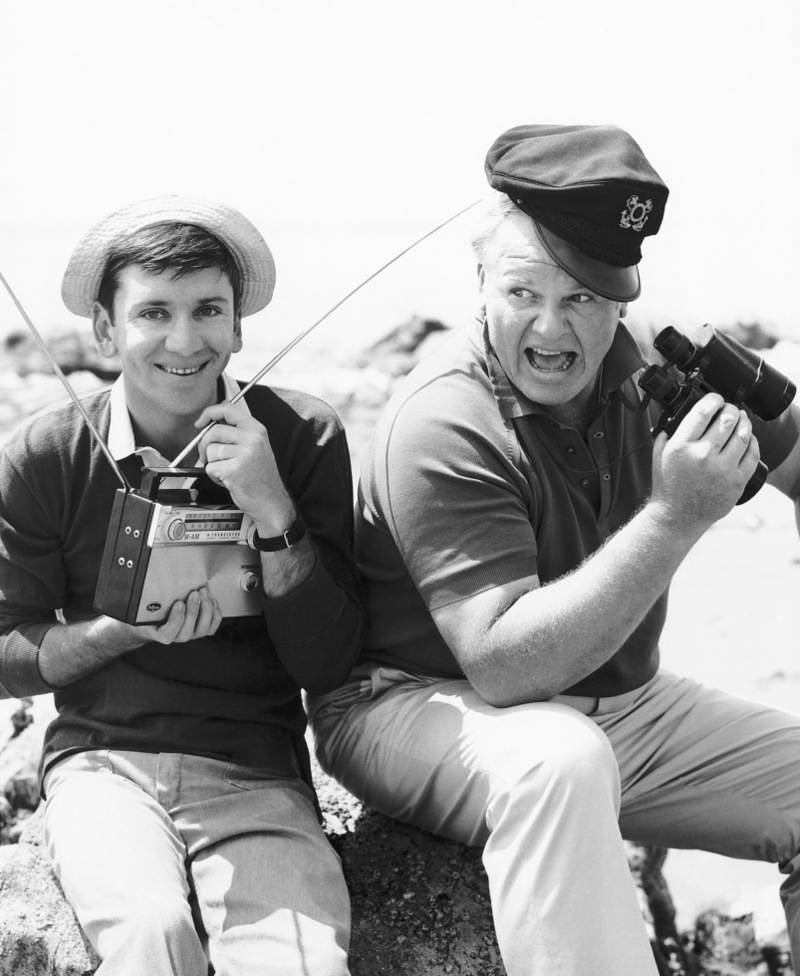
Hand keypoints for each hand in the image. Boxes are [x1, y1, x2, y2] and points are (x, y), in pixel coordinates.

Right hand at [119, 587, 222, 645]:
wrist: (154, 619)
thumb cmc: (150, 611)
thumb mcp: (145, 606)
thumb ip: (149, 599)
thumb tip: (154, 583)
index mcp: (160, 632)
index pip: (168, 634)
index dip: (176, 619)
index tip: (179, 603)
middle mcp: (176, 636)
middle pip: (187, 632)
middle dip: (193, 611)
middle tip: (195, 594)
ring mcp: (189, 634)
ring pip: (202, 630)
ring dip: (205, 611)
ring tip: (204, 594)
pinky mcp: (200, 629)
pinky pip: (211, 628)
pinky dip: (215, 615)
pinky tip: (212, 601)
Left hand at [194, 402, 295, 534]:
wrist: (270, 501)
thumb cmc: (261, 477)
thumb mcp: (256, 447)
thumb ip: (237, 432)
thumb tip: (210, 422)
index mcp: (257, 429)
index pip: (228, 410)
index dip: (209, 413)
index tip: (201, 422)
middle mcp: (252, 439)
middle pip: (214, 431)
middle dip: (204, 445)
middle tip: (209, 456)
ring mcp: (245, 454)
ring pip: (210, 451)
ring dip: (213, 463)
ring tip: (228, 471)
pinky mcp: (235, 470)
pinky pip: (210, 467)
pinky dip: (214, 476)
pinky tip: (228, 479)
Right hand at [649, 392, 760, 533]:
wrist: (676, 517)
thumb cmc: (667, 487)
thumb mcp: (658, 455)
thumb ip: (667, 433)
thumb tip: (678, 415)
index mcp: (681, 446)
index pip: (703, 411)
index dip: (713, 399)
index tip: (715, 398)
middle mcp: (702, 455)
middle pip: (727, 419)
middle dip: (731, 409)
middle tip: (729, 409)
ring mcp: (722, 469)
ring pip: (743, 434)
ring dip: (744, 422)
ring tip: (741, 419)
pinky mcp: (736, 482)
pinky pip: (752, 455)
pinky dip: (753, 442)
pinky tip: (748, 438)